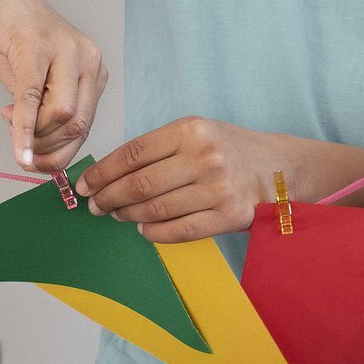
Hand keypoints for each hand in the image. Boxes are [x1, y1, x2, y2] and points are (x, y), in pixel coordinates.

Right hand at [0, 0, 105, 171]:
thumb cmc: (16, 39)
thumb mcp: (39, 81)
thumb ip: (46, 114)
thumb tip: (43, 158)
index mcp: (93, 69)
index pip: (86, 126)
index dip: (61, 153)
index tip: (38, 162)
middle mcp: (88, 59)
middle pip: (77, 125)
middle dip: (48, 149)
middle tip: (23, 149)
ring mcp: (64, 51)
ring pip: (60, 116)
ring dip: (32, 135)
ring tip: (8, 119)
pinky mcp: (35, 48)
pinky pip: (31, 100)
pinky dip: (24, 131)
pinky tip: (19, 152)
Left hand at [73, 116, 296, 242]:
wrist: (279, 168)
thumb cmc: (228, 150)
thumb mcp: (196, 133)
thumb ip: (157, 149)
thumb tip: (108, 175)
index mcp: (190, 130)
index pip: (132, 153)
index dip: (102, 172)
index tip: (85, 185)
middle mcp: (204, 157)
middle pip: (139, 184)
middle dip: (108, 198)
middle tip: (95, 206)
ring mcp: (218, 189)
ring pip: (156, 210)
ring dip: (128, 216)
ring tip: (118, 215)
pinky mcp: (228, 216)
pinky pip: (179, 231)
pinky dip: (154, 232)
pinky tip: (143, 228)